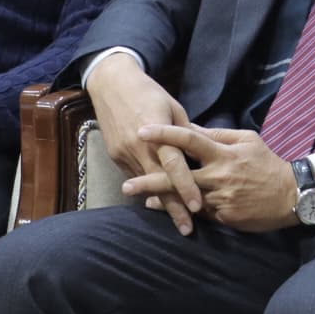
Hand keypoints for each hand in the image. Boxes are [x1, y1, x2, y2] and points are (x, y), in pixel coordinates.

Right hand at [86, 53, 200, 234]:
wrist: (111, 83)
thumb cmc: (149, 92)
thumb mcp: (173, 107)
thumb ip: (186, 134)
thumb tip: (203, 154)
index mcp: (157, 133)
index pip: (174, 165)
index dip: (186, 187)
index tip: (198, 208)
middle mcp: (139, 147)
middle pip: (159, 183)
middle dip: (173, 208)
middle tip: (187, 230)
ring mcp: (124, 153)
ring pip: (146, 184)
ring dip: (160, 203)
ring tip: (177, 223)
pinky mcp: (115, 156)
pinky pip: (134, 176)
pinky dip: (146, 189)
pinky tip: (156, 203)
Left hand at [123, 124, 299, 232]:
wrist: (291, 196)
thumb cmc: (267, 163)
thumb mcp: (247, 139)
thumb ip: (218, 135)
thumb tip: (192, 129)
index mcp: (223, 153)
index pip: (188, 139)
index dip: (164, 134)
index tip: (143, 130)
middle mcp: (218, 176)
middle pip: (178, 176)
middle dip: (149, 180)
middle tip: (126, 184)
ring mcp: (219, 198)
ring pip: (183, 198)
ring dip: (160, 198)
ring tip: (139, 196)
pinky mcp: (224, 216)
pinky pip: (197, 213)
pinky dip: (179, 209)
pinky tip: (165, 208)